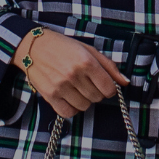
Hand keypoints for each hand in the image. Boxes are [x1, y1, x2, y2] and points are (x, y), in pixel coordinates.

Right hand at [12, 27, 127, 117]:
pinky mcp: (50, 96)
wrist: (33, 46)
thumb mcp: (88, 50)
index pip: (109, 89)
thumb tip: (125, 82)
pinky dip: (72, 108)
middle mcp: (74, 75)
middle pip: (97, 98)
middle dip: (96, 92)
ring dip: (84, 100)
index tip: (103, 84)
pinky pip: (69, 112)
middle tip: (86, 82)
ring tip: (76, 88)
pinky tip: (69, 97)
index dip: (109, 88)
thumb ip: (108, 66)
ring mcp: (61, 87)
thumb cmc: (63, 46)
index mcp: (86, 62)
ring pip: (84, 106)